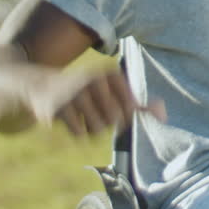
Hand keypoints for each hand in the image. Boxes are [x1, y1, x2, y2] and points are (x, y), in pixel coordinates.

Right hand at [31, 67, 166, 136]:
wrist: (44, 87)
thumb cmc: (89, 94)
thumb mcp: (113, 93)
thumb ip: (140, 105)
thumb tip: (164, 116)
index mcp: (110, 73)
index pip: (131, 109)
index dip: (124, 116)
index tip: (113, 108)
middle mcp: (93, 78)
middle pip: (114, 120)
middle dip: (107, 123)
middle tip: (96, 113)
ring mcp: (74, 92)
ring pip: (98, 128)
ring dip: (92, 129)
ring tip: (84, 116)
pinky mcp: (59, 107)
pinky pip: (80, 134)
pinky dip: (78, 133)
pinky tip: (71, 120)